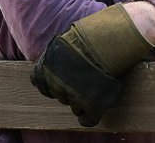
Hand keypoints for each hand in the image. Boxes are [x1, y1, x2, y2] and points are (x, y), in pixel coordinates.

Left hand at [30, 3, 153, 126]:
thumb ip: (58, 54)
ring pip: (74, 107)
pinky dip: (89, 118)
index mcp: (48, 64)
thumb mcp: (68, 39)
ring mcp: (75, 94)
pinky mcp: (93, 104)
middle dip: (69, 91)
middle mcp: (57, 81)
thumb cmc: (96, 34)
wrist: (115, 38)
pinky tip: (92, 113)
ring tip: (93, 91)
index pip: (39, 81)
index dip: (49, 83)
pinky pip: (87, 119)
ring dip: (81, 102)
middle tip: (83, 82)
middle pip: (59, 95)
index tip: (60, 81)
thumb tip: (56, 63)